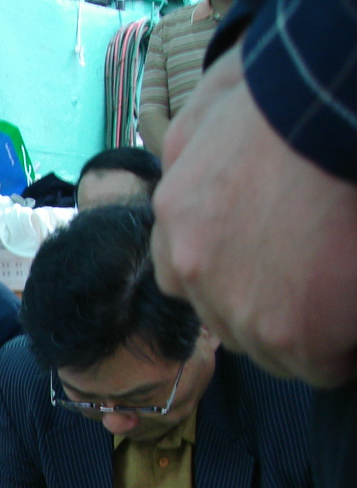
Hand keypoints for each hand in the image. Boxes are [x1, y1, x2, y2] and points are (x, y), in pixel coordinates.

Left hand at [152, 42, 356, 387]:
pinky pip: (322, 366)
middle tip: (315, 284)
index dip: (232, 275)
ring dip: (309, 334)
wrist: (324, 110)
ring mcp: (241, 308)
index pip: (184, 275)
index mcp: (175, 221)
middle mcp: (195, 271)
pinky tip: (355, 320)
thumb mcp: (206, 110)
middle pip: (228, 320)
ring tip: (341, 300)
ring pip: (273, 350)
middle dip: (268, 309)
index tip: (270, 267)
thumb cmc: (278, 95)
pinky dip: (343, 351)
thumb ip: (187, 148)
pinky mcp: (294, 332)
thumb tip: (184, 161)